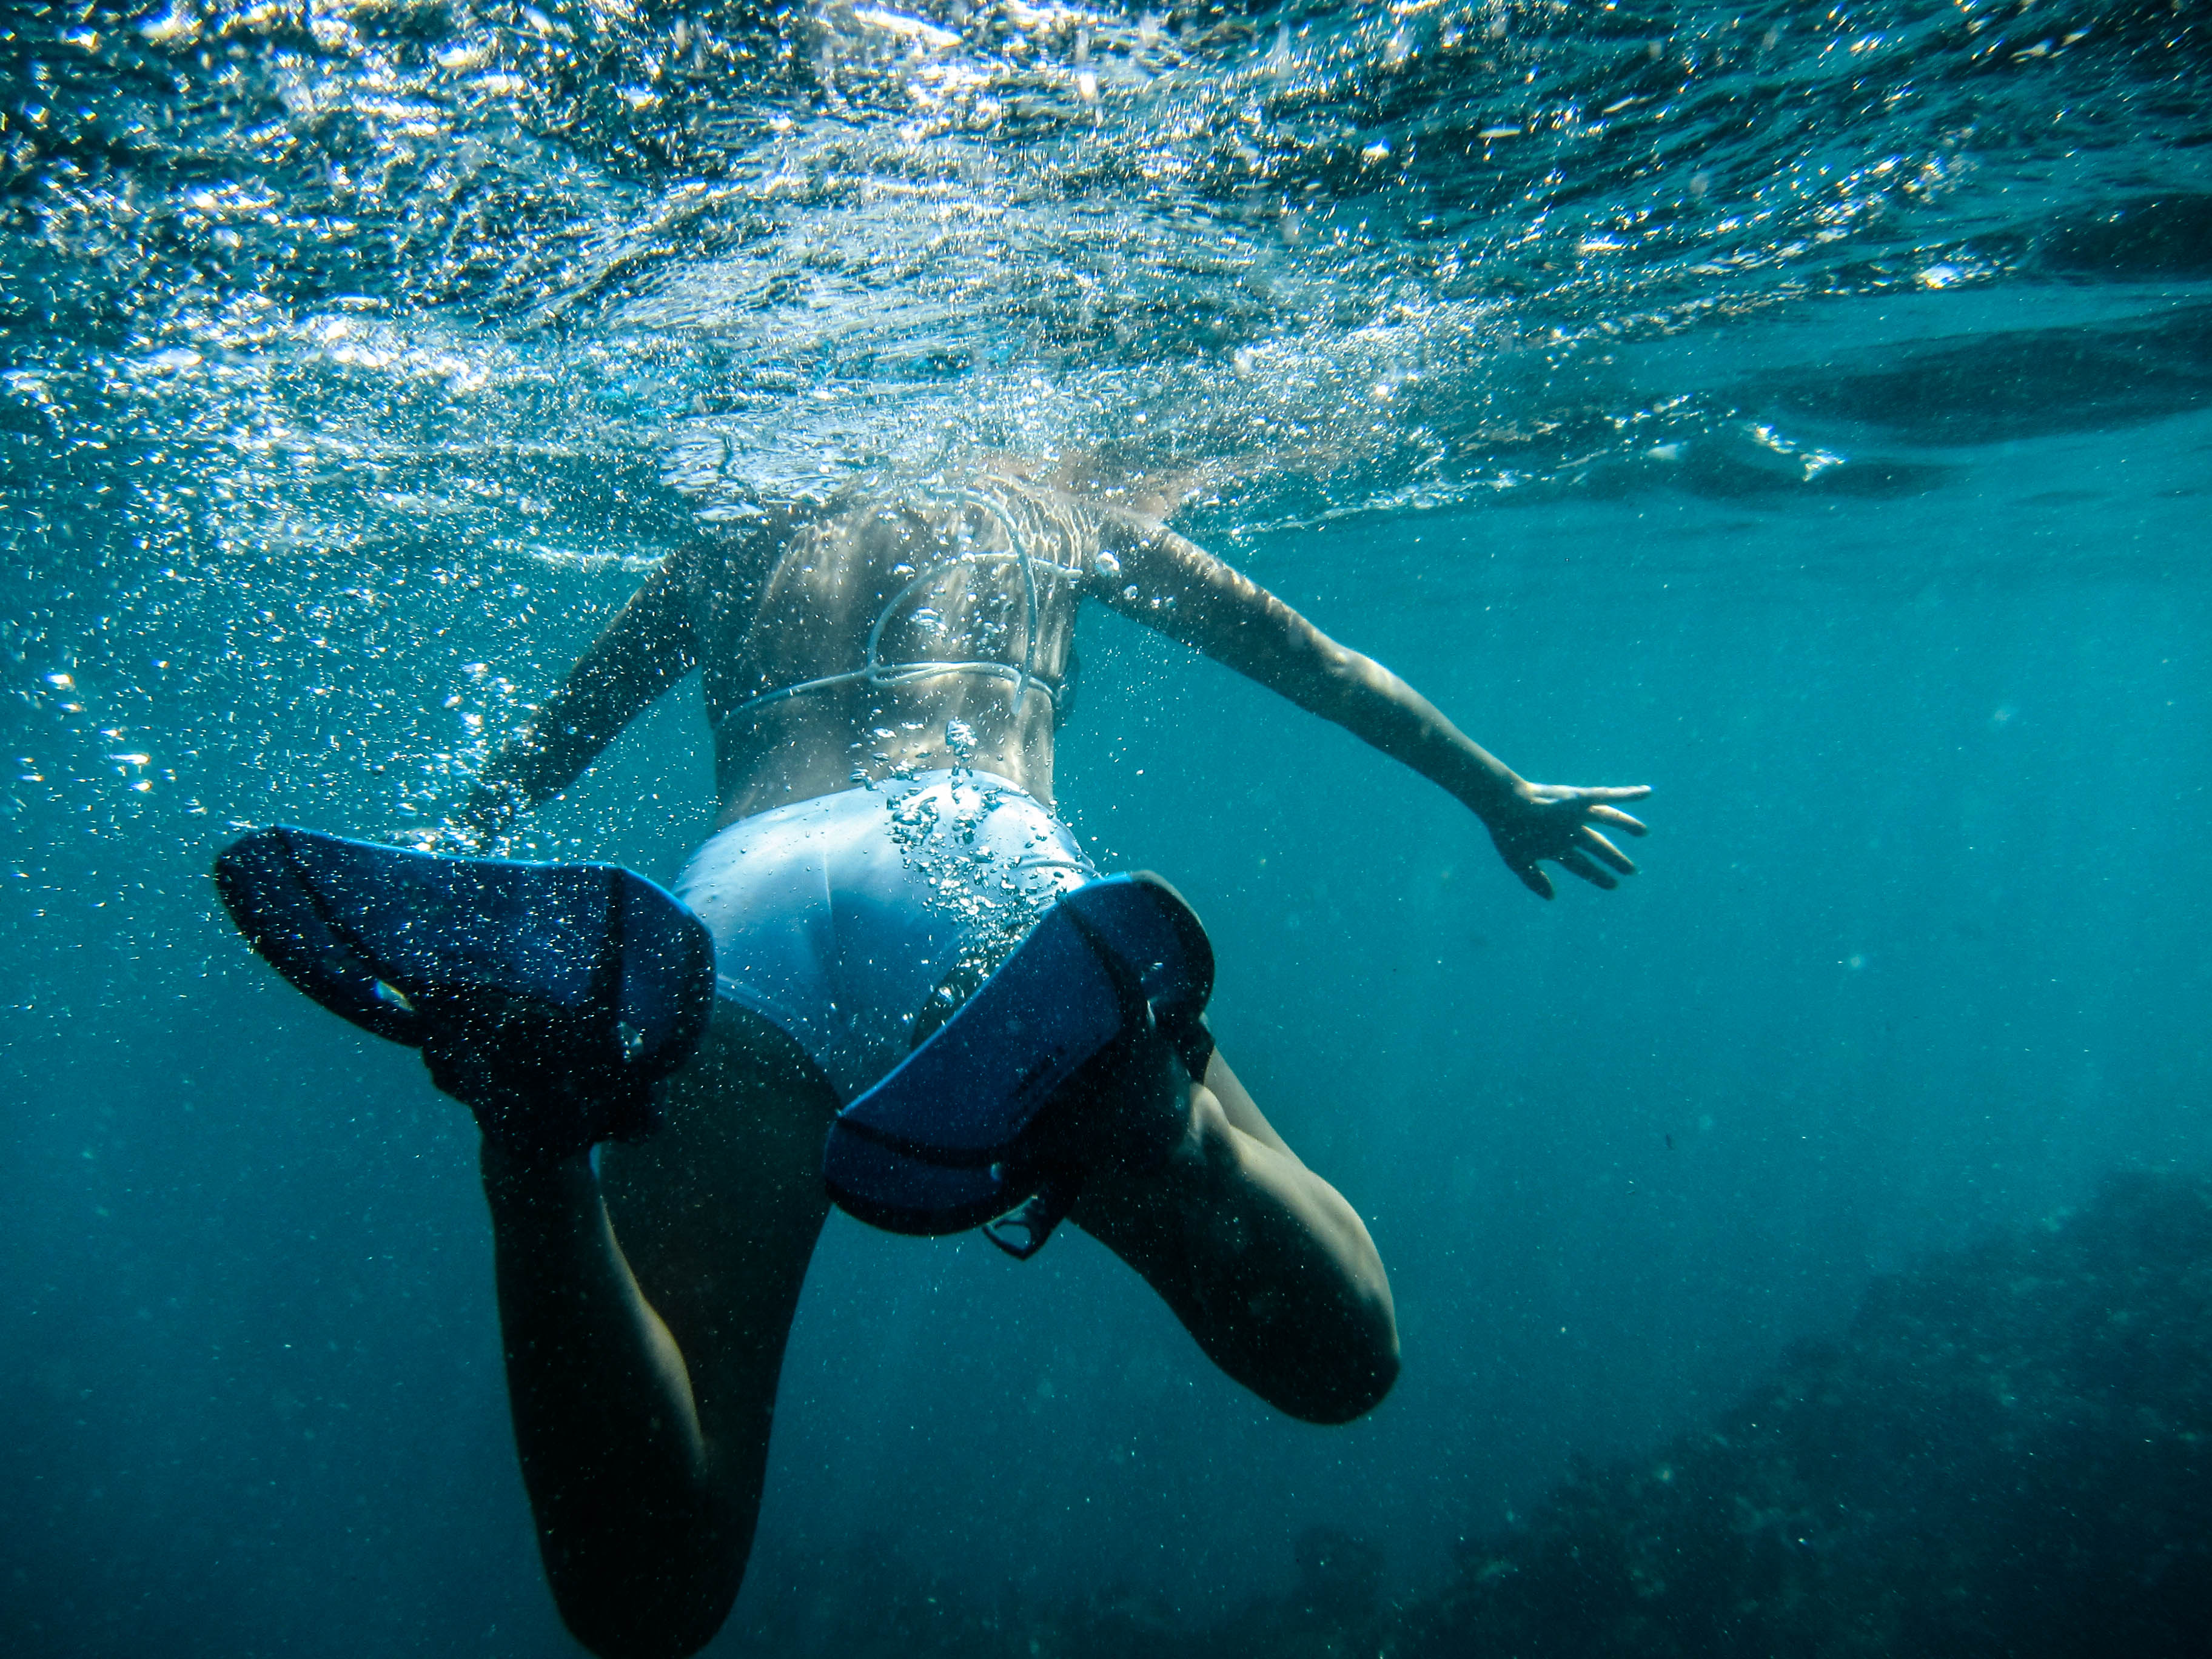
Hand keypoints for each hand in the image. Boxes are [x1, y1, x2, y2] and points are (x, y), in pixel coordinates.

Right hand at [1484, 783, 1650, 898]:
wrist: (1504, 805)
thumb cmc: (1507, 833)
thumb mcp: (1518, 862)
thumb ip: (1534, 880)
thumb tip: (1552, 898)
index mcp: (1555, 846)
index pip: (1582, 864)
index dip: (1597, 875)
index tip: (1613, 885)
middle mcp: (1569, 829)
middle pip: (1597, 846)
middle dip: (1613, 858)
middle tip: (1631, 871)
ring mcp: (1575, 814)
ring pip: (1607, 819)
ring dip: (1626, 824)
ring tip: (1644, 832)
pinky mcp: (1579, 798)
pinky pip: (1608, 795)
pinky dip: (1627, 794)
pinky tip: (1647, 792)